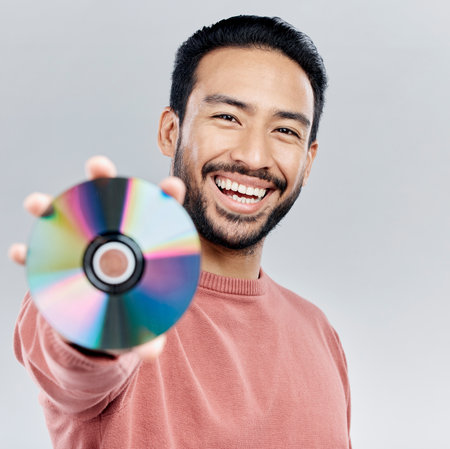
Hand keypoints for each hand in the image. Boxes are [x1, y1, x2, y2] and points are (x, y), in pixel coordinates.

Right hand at [8, 155, 185, 360]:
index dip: (166, 199)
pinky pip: (42, 252)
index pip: (159, 215)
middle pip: (111, 202)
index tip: (172, 186)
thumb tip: (152, 351)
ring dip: (52, 206)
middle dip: (104, 180)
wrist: (101, 319)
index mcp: (143, 244)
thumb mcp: (140, 323)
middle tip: (97, 166)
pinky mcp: (61, 261)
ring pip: (68, 219)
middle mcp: (112, 236)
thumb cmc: (129, 311)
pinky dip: (29, 252)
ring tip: (36, 203)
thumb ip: (148, 333)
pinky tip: (17, 252)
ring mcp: (84, 245)